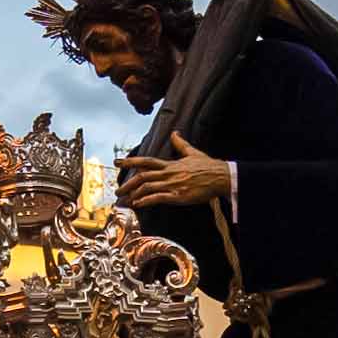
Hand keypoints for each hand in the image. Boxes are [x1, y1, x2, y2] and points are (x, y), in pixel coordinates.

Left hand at [112, 131, 234, 213]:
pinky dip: (146, 201)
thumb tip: (175, 133)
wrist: (220, 177)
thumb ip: (181, 144)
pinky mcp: (178, 196)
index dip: (131, 161)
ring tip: (125, 200)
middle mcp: (168, 173)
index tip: (117, 162)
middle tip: (117, 190)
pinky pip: (158, 198)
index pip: (146, 161)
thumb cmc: (208, 166)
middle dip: (128, 183)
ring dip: (134, 194)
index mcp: (170, 164)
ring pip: (147, 187)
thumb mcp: (192, 152)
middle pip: (142, 176)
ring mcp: (172, 185)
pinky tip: (138, 205)